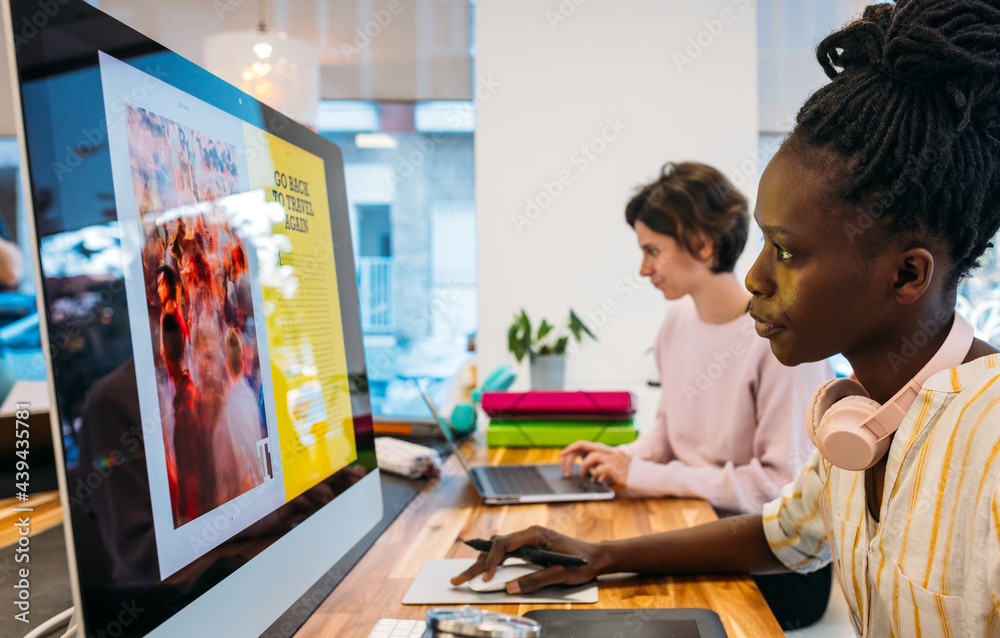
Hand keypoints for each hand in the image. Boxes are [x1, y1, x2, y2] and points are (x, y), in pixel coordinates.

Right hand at [450, 526, 603, 592]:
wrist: (595, 556)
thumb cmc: (581, 563)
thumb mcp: (561, 574)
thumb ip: (535, 580)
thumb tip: (510, 588)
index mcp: (535, 535)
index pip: (504, 544)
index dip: (491, 561)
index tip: (486, 578)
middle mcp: (528, 534)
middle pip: (495, 547)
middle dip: (476, 564)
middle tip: (458, 579)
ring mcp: (527, 540)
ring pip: (497, 550)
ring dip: (481, 563)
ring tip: (464, 577)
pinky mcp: (528, 548)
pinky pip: (504, 554)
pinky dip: (491, 563)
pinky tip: (482, 570)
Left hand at [560, 440, 631, 485]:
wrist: (643, 475)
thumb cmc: (626, 472)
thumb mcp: (611, 465)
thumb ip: (598, 464)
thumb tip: (583, 468)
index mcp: (605, 450)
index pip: (583, 444)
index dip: (571, 448)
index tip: (562, 455)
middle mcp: (607, 451)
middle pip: (583, 446)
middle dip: (571, 456)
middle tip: (565, 469)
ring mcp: (612, 458)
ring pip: (591, 457)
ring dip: (584, 467)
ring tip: (582, 476)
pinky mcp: (615, 468)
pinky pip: (600, 470)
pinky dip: (595, 476)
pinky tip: (595, 481)